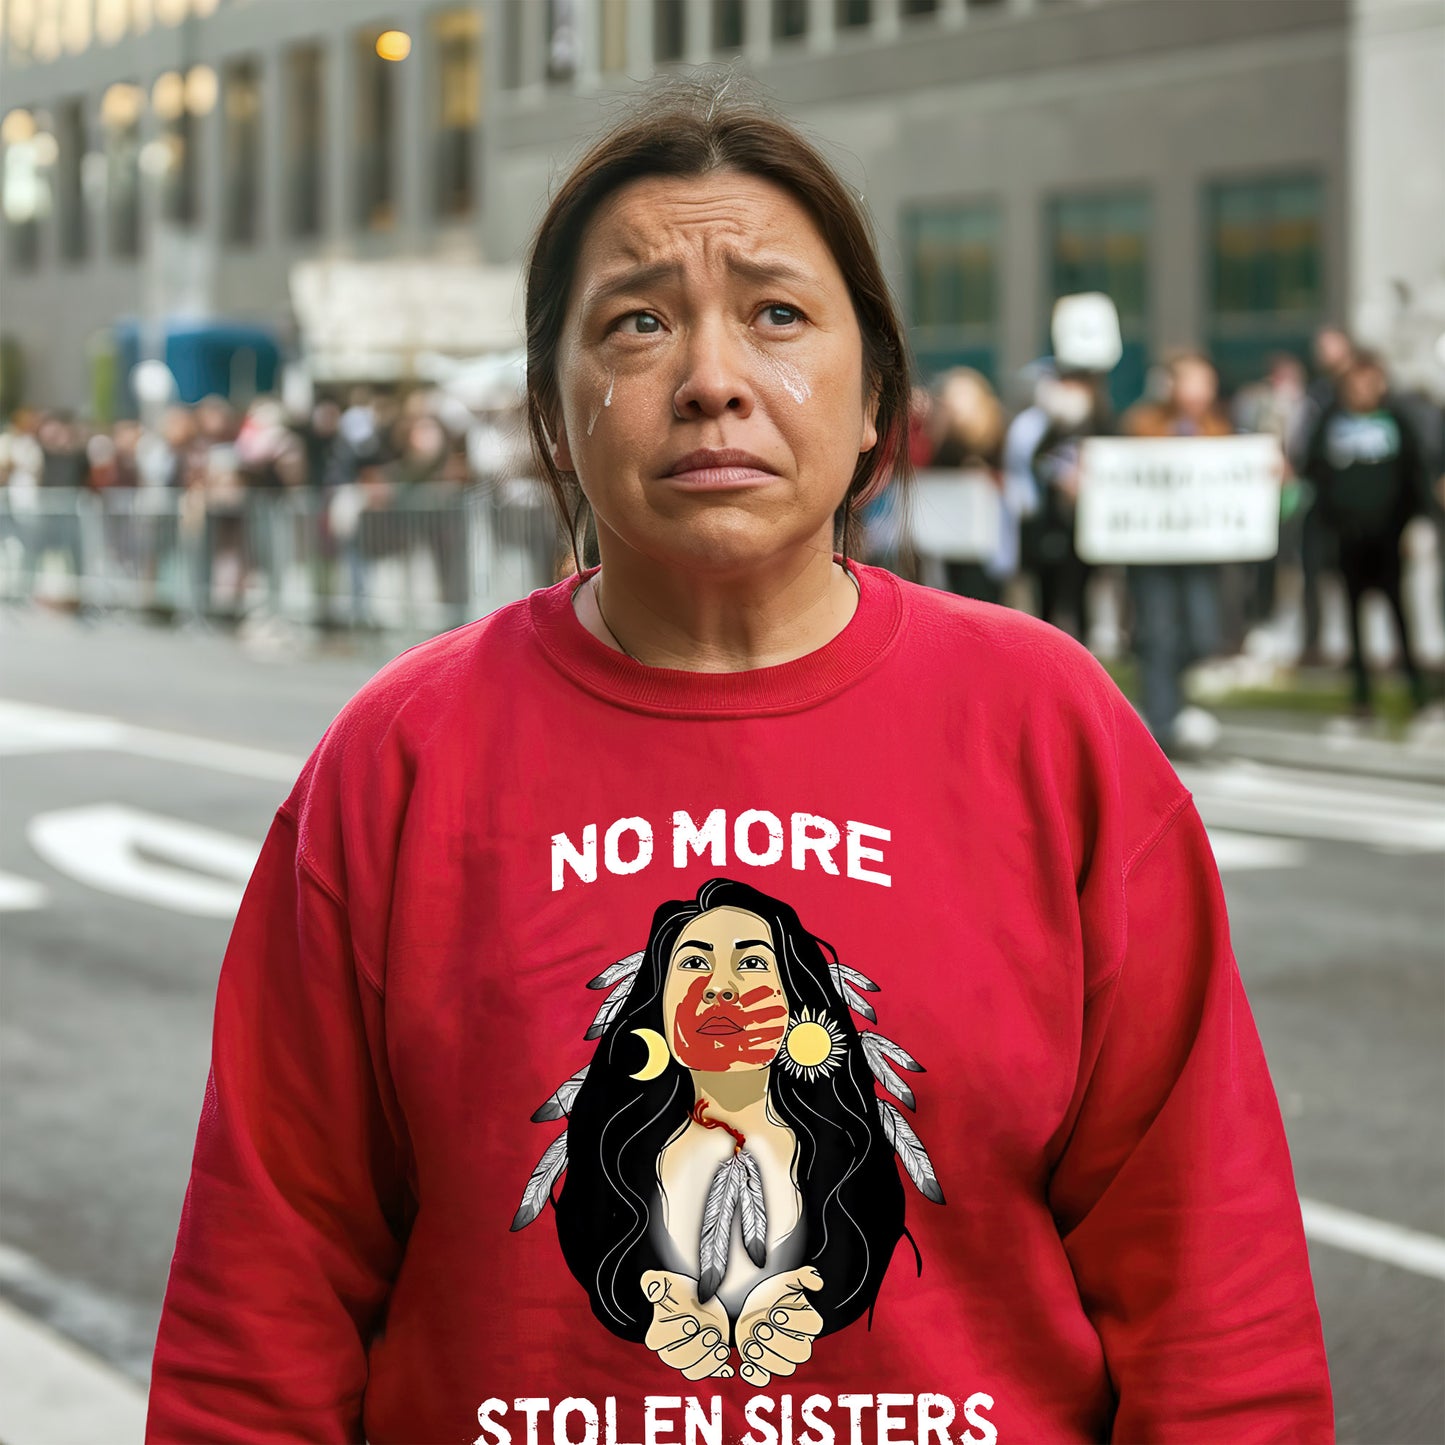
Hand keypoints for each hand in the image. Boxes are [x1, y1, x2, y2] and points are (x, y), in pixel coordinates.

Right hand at [640, 1270, 734, 1380]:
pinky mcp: (704, 1361)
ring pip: (692, 1371)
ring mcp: (688, 1357)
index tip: (692, 1322)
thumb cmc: (681, 1291)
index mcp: (657, 1333)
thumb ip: (657, 1284)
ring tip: (721, 1347)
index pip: (658, 1341)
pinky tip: (727, 1365)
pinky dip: (718, 1369)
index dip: (675, 1333)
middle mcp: (669, 1350)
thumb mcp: (669, 1282)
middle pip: (677, 1360)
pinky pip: (708, 1372)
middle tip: (712, 1333)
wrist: (700, 1299)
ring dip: (707, 1362)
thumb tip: (654, 1292)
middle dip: (696, 1348)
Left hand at [734, 1266, 824, 1387]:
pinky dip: (756, 1376)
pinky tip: (745, 1366)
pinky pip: (765, 1379)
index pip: (811, 1327)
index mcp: (807, 1321)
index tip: (775, 1312)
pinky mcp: (765, 1365)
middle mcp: (799, 1342)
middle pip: (800, 1353)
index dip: (794, 1321)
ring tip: (751, 1343)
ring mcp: (782, 1356)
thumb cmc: (773, 1293)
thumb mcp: (785, 1280)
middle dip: (779, 1342)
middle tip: (760, 1328)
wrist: (754, 1304)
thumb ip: (803, 1277)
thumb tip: (817, 1281)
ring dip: (767, 1358)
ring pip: (785, 1368)